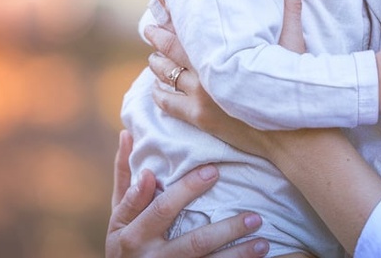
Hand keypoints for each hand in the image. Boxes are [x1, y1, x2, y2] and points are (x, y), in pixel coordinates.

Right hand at [107, 130, 268, 257]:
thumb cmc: (123, 242)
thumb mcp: (118, 215)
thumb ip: (125, 178)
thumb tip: (127, 134)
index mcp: (133, 233)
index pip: (163, 208)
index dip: (186, 190)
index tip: (213, 171)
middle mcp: (152, 256)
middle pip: (194, 241)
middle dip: (225, 230)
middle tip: (254, 216)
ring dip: (238, 254)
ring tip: (263, 241)